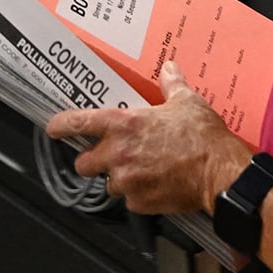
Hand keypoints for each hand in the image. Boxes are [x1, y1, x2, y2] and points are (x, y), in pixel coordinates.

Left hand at [47, 62, 254, 216]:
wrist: (219, 172)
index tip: (53, 128)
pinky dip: (139, 194)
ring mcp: (126, 181)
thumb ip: (171, 84)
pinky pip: (129, 200)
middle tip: (112, 157)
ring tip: (144, 171)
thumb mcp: (186, 102)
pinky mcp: (138, 203)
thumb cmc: (202, 136)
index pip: (79, 124)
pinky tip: (156, 184)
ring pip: (109, 184)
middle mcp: (118, 154)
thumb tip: (169, 69)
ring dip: (121, 179)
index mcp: (123, 125)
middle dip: (93, 161)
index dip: (61, 126)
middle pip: (83, 164)